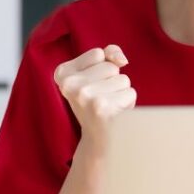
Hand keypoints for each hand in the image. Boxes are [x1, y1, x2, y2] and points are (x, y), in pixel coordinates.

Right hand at [53, 44, 135, 158]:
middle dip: (113, 81)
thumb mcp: (96, 73)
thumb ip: (110, 54)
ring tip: (109, 107)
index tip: (92, 86)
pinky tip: (115, 115)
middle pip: (111, 67)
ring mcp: (85, 96)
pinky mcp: (102, 109)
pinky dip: (128, 103)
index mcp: (62, 73)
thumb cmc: (99, 102)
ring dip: (121, 93)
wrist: (98, 139)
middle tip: (102, 100)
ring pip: (123, 80)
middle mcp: (70, 85)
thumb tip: (121, 60)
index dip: (102, 70)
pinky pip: (130, 93)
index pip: (98, 54)